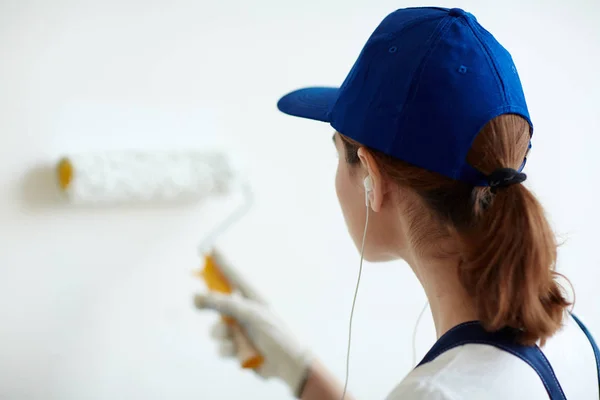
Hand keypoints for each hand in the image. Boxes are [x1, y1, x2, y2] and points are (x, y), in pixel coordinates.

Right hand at [193, 255, 311, 397]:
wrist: (288, 365)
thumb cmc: (275, 333)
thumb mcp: (249, 313)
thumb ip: (223, 303)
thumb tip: (197, 297)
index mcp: (252, 297)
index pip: (233, 275)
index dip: (221, 262)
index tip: (209, 249)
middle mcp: (244, 311)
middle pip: (218, 301)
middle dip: (208, 303)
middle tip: (195, 300)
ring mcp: (240, 330)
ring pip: (216, 327)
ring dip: (221, 333)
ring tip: (233, 338)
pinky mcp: (237, 348)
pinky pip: (221, 346)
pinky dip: (228, 349)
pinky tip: (240, 353)